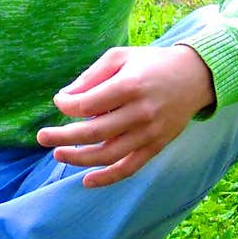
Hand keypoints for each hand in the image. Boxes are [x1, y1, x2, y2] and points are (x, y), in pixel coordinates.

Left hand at [36, 44, 214, 188]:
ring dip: (79, 158)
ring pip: (108, 155)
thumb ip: (90, 76)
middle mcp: (140, 112)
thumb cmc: (151, 63)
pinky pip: (129, 168)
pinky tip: (86, 181)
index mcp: (129, 85)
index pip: (87, 104)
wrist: (195, 76)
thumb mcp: (119, 57)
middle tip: (41, 137)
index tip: (60, 101)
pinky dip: (107, 178)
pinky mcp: (156, 146)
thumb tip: (65, 98)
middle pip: (94, 132)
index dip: (67, 105)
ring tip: (58, 154)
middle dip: (62, 137)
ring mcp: (150, 132)